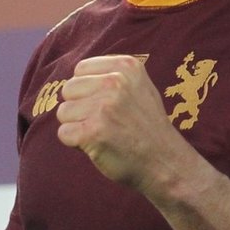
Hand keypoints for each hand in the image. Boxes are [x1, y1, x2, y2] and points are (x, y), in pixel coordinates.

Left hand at [54, 55, 182, 191]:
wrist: (165, 162)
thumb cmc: (148, 128)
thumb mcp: (140, 87)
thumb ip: (112, 76)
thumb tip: (75, 77)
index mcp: (126, 67)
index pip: (81, 69)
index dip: (87, 90)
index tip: (106, 106)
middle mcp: (115, 82)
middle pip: (68, 89)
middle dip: (79, 108)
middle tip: (104, 123)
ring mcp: (104, 107)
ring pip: (63, 112)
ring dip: (77, 126)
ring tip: (102, 134)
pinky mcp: (93, 132)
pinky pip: (63, 133)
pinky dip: (75, 143)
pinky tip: (97, 145)